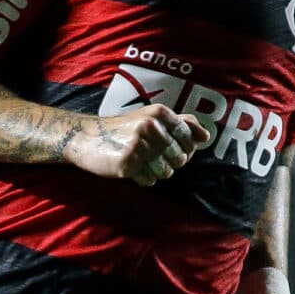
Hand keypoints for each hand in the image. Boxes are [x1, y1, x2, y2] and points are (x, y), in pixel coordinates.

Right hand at [70, 104, 212, 185]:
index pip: (191, 139)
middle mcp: (151, 125)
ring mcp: (139, 144)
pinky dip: (142, 178)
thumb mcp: (152, 118)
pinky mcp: (127, 162)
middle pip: (181, 158)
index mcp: (160, 113)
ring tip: (139, 161)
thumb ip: (182, 124)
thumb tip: (207, 135)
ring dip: (155, 171)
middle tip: (149, 154)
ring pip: (167, 172)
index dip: (184, 148)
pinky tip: (130, 167)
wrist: (87, 138)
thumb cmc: (125, 130)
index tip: (167, 146)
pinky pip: (150, 180)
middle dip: (169, 162)